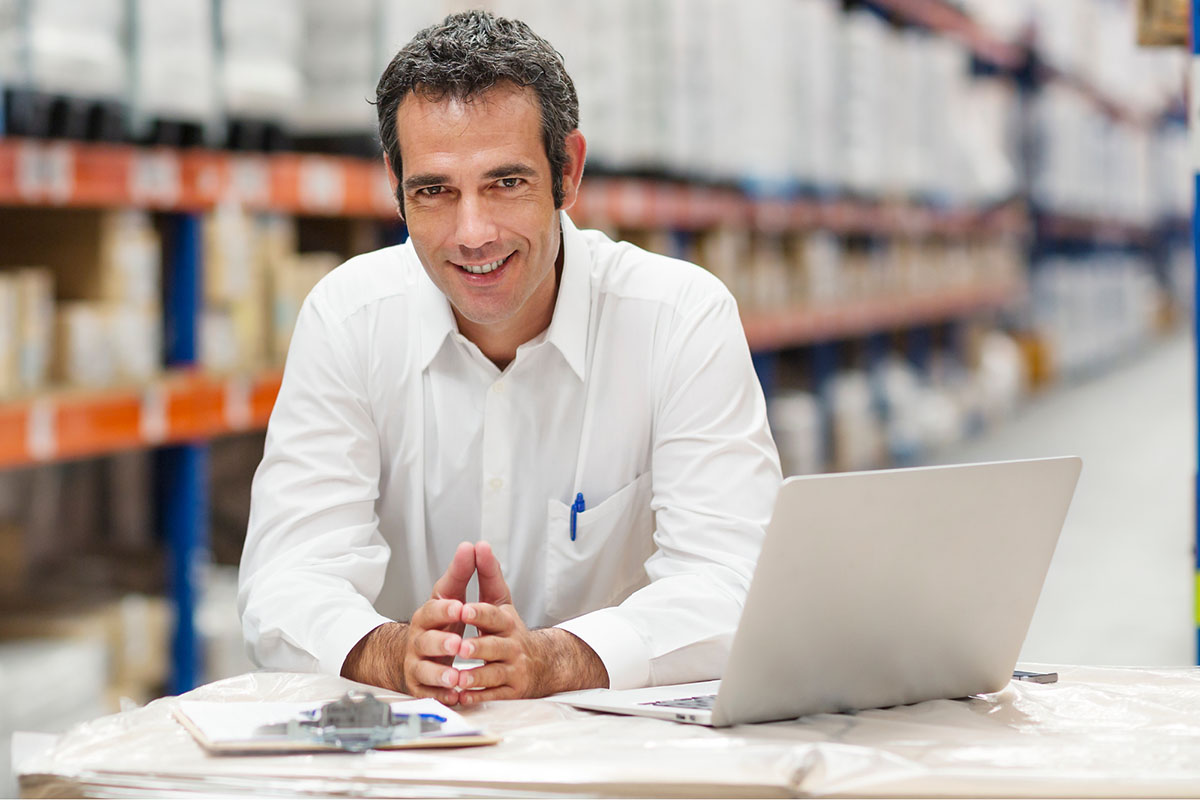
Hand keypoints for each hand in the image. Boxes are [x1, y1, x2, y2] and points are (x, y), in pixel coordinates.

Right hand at [401, 541, 476, 703]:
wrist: (420, 652)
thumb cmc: (441, 622)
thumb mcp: (452, 595)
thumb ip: (462, 573)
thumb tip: (472, 546)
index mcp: (427, 616)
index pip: (433, 610)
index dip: (445, 609)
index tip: (460, 606)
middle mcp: (418, 640)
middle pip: (425, 641)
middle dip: (442, 642)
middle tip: (458, 642)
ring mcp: (417, 663)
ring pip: (424, 669)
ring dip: (440, 672)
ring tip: (456, 676)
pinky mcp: (420, 685)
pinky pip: (428, 692)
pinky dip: (441, 695)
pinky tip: (454, 695)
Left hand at [452, 542, 608, 703]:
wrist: (539, 663)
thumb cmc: (510, 630)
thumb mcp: (501, 600)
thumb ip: (488, 574)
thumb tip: (479, 545)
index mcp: (506, 622)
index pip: (493, 615)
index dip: (479, 612)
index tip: (463, 610)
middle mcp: (512, 645)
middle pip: (494, 646)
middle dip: (476, 648)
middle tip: (459, 648)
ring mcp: (513, 669)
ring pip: (494, 673)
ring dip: (476, 676)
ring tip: (459, 677)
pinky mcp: (511, 690)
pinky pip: (494, 694)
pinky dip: (478, 697)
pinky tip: (464, 696)